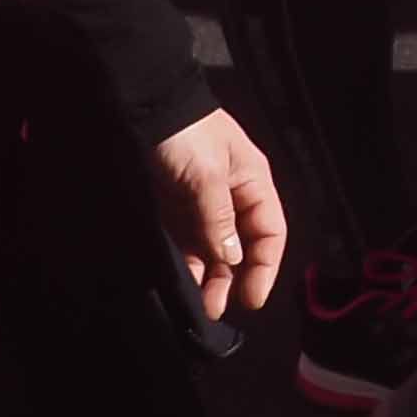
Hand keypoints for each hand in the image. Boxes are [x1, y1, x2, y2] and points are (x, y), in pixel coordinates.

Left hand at [152, 109, 289, 322]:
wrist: (146, 109)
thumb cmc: (186, 137)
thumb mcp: (206, 176)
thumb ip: (219, 220)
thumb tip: (232, 259)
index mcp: (253, 185)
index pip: (270, 232)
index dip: (265, 266)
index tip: (252, 297)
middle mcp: (233, 198)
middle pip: (242, 246)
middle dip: (234, 278)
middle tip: (218, 307)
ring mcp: (204, 204)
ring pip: (214, 249)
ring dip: (210, 276)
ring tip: (202, 303)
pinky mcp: (177, 208)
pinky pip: (188, 242)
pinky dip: (189, 263)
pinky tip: (185, 281)